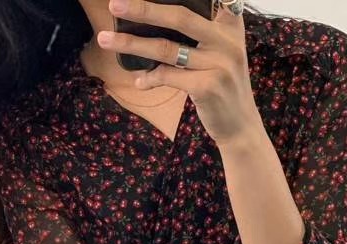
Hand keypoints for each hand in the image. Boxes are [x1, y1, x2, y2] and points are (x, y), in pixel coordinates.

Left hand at [99, 0, 262, 146]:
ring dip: (132, 44)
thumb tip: (153, 20)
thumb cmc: (223, 88)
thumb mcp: (222, 54)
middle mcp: (228, 41)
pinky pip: (168, 76)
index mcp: (230, 26)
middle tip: (113, 6)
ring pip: (167, 48)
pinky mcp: (208, 87)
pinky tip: (139, 82)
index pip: (205, 0)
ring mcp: (219, 64)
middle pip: (179, 16)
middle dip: (143, 9)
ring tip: (106, 41)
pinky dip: (149, 78)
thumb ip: (202, 34)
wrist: (240, 128)